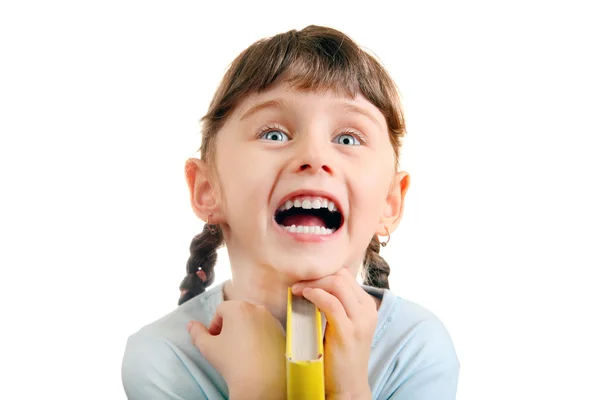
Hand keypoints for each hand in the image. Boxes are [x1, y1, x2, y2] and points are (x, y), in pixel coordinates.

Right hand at [187, 301, 286, 399]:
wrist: (260, 381)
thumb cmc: (233, 362)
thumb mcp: (208, 347)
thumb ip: (197, 333)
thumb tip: (191, 325)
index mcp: (239, 307)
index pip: (221, 309)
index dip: (215, 325)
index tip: (215, 340)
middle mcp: (258, 308)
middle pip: (238, 312)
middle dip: (230, 326)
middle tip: (227, 345)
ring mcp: (272, 319)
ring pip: (253, 320)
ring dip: (245, 330)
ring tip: (241, 350)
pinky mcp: (282, 331)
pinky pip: (266, 329)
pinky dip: (260, 336)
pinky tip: (255, 352)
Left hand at [292, 268, 375, 398]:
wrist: (348, 385)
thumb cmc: (341, 354)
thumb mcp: (345, 324)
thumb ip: (337, 304)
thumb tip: (315, 284)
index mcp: (367, 305)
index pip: (345, 275)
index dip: (323, 273)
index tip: (305, 281)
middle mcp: (367, 310)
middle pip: (340, 276)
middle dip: (316, 276)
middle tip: (297, 284)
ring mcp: (360, 320)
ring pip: (337, 285)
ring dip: (313, 284)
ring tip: (297, 290)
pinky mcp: (347, 332)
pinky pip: (331, 303)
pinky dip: (315, 295)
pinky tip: (304, 296)